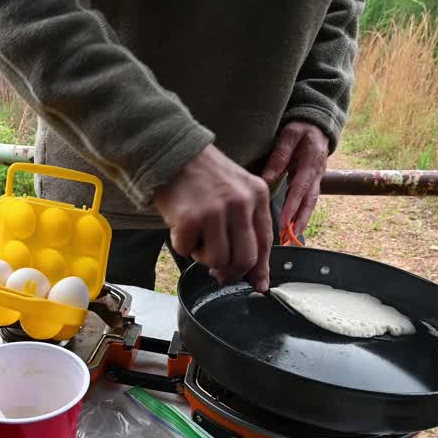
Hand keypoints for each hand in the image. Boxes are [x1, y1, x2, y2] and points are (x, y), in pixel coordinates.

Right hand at [155, 144, 272, 291]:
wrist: (172, 153)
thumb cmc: (203, 175)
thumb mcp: (237, 189)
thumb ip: (246, 223)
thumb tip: (250, 269)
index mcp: (257, 194)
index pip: (265, 242)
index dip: (261, 269)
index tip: (258, 285)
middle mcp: (240, 202)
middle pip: (244, 258)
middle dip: (231, 271)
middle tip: (218, 272)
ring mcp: (215, 211)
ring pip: (217, 260)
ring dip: (204, 257)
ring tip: (197, 237)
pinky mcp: (190, 219)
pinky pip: (188, 251)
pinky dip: (182, 246)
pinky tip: (180, 227)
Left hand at [262, 121, 328, 236]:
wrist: (320, 126)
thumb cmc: (303, 129)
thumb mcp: (290, 134)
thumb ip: (280, 155)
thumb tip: (266, 178)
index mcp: (311, 162)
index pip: (301, 188)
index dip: (293, 206)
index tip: (284, 221)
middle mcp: (316, 174)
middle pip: (309, 201)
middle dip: (300, 221)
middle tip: (290, 237)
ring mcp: (316, 180)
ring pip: (310, 204)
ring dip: (301, 221)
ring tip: (290, 238)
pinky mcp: (312, 183)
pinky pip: (307, 201)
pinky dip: (301, 214)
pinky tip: (292, 226)